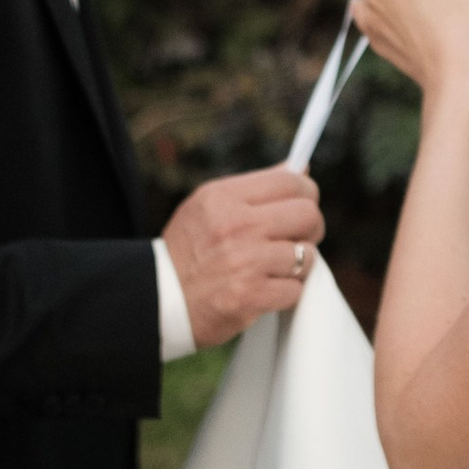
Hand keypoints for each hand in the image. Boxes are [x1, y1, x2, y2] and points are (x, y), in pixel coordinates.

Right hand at [162, 167, 324, 347]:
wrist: (157, 301)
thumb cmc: (187, 250)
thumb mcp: (208, 206)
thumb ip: (255, 187)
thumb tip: (300, 168)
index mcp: (224, 197)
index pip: (290, 181)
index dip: (306, 192)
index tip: (304, 203)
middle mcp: (237, 225)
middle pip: (308, 215)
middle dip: (311, 228)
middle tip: (299, 238)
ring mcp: (246, 262)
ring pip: (307, 255)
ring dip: (297, 265)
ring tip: (275, 267)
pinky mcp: (252, 296)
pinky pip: (295, 289)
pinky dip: (285, 293)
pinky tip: (266, 289)